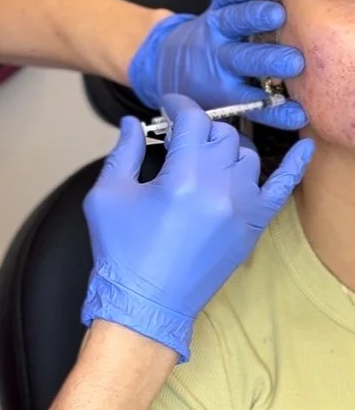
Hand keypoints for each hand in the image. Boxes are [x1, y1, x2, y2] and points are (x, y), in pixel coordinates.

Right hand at [82, 95, 313, 359]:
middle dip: (200, 130)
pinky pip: (282, 188)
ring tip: (206, 157)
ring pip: (247, 155)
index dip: (179, 105)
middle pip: (222, 134)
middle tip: (182, 138)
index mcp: (182, 177)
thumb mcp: (107, 196)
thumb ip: (124, 152)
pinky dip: (294, 166)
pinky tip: (304, 147)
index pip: (192, 120)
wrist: (145, 304)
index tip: (169, 107)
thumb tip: (131, 123)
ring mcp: (241, 208)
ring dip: (226, 149)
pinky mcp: (252, 226)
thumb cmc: (123, 253)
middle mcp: (218, 188)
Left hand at [128, 0, 306, 130]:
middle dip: (270, 61)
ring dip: (254, 18)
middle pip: (246, 61)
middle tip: (293, 63)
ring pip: (234, 23)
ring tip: (275, 16)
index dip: (276, 111)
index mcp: (225, 92)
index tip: (298, 115)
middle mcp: (221, 62)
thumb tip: (273, 136)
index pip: (254, 104)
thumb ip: (243, 121)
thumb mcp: (219, 111)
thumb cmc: (205, 89)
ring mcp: (216, 34)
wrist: (168, 65)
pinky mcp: (214, 11)